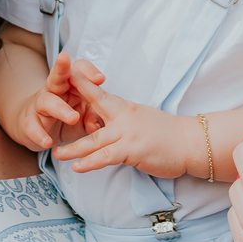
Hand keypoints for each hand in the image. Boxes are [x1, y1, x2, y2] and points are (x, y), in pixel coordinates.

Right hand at [13, 52, 101, 152]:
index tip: (101, 79)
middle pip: (58, 75)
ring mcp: (40, 105)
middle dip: (62, 67)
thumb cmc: (65, 117)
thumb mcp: (84, 117)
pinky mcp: (29, 122)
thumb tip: (100, 124)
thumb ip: (94, 117)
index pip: (78, 70)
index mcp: (70, 85)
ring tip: (74, 118)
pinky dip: (39, 135)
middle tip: (65, 58)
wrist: (37, 130)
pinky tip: (47, 142)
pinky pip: (32, 127)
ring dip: (61, 109)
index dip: (88, 71)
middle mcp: (54, 90)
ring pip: (47, 100)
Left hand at [55, 69, 196, 177]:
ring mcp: (128, 133)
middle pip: (95, 104)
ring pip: (94, 140)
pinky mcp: (132, 150)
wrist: (190, 143)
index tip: (66, 73)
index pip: (100, 94)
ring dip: (74, 148)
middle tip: (52, 92)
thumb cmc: (168, 134)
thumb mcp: (142, 121)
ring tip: (56, 154)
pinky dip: (90, 162)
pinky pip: (106, 156)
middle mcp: (124, 117)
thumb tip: (109, 125)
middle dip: (74, 97)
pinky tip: (77, 167)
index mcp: (125, 109)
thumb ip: (123, 121)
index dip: (82, 84)